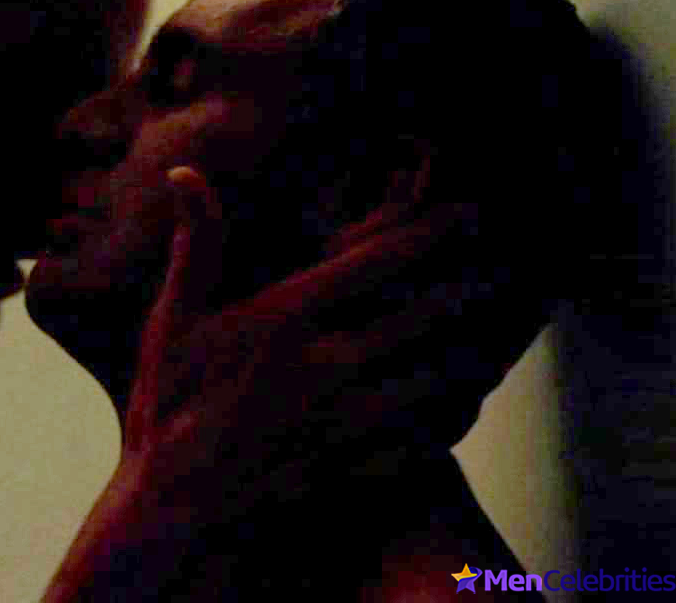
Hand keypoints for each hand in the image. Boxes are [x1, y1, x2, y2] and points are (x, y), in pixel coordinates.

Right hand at [45, 166, 546, 601]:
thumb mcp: (173, 318)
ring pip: (441, 377)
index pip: (379, 262)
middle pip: (427, 314)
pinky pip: (431, 437)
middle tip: (507, 268)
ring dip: (478, 350)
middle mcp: (327, 363)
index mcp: (285, 317)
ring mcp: (347, 419)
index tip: (471, 213)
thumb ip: (196, 244)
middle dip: (473, 287)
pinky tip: (468, 400)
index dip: (434, 232)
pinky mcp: (357, 465)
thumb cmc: (168, 402)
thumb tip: (183, 171)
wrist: (170, 504)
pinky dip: (459, 414)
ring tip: (501, 332)